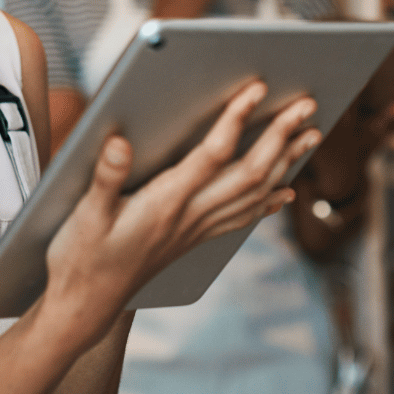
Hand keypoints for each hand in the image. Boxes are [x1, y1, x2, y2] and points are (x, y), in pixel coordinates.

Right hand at [43, 81, 320, 348]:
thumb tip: (120, 142)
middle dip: (281, 136)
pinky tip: (286, 189)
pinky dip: (270, 199)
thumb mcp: (85, 215)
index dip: (236, 119)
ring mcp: (197, 229)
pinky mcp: (195, 238)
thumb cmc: (83, 256)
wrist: (87, 304)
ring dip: (286, 162)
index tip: (256, 89)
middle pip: (250, 172)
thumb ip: (104, 178)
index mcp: (165, 203)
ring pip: (256, 193)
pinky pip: (243, 217)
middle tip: (307, 105)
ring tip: (310, 134)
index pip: (212, 154)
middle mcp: (190, 216)